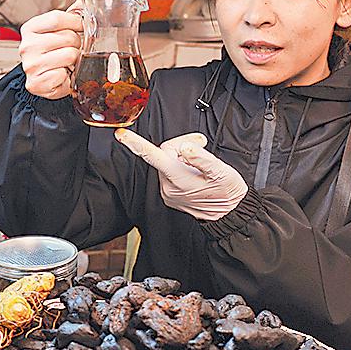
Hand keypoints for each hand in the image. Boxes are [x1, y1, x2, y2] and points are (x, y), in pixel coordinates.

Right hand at [19, 1, 83, 99]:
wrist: (42, 80)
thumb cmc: (51, 54)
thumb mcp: (58, 31)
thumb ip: (70, 16)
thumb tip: (83, 3)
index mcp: (30, 29)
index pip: (56, 18)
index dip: (75, 21)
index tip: (80, 26)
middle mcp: (27, 46)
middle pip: (67, 37)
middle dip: (77, 43)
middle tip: (71, 49)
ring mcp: (31, 65)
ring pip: (70, 55)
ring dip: (74, 60)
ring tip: (67, 62)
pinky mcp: (37, 83)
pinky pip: (64, 75)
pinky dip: (68, 77)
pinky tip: (62, 74)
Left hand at [115, 130, 247, 220]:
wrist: (229, 214)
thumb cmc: (227, 192)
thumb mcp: (220, 171)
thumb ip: (202, 158)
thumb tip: (187, 148)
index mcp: (177, 178)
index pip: (152, 156)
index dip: (136, 143)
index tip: (121, 135)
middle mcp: (168, 186)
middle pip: (165, 153)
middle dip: (182, 145)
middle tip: (201, 145)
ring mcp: (168, 192)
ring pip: (167, 162)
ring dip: (182, 157)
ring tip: (201, 164)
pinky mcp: (170, 195)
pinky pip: (170, 173)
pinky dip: (181, 167)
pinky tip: (195, 172)